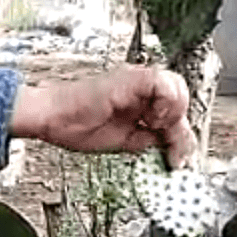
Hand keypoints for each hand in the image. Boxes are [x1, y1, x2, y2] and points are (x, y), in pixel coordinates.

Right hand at [11, 65, 196, 169]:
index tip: (177, 158)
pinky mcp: (130, 78)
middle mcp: (141, 88)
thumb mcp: (126, 141)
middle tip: (169, 148)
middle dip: (180, 126)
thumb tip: (171, 145)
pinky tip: (152, 118)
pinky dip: (165, 101)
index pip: (175, 111)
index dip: (181, 136)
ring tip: (156, 127)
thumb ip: (149, 139)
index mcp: (140, 100)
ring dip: (173, 112)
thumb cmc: (78, 127)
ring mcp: (137, 80)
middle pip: (182, 96)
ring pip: (177, 85)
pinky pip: (162, 82)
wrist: (55, 119)